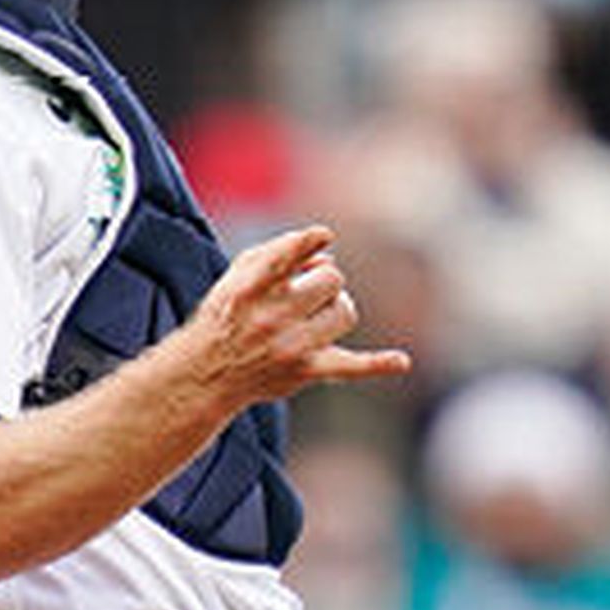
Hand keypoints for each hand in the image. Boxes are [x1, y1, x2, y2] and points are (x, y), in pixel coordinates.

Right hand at [180, 225, 411, 411]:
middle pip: (332, 279)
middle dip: (324, 281)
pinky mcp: (307, 371)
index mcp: (250, 287)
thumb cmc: (229, 312)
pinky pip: (350, 366)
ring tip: (312, 317)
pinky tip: (401, 362)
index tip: (323, 236)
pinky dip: (377, 364)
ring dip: (335, 308)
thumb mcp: (240, 272)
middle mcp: (270, 317)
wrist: (208, 372)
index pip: (282, 257)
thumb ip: (281, 251)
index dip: (304, 244)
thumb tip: (328, 250)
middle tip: (304, 293)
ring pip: (346, 310)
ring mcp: (291, 346)